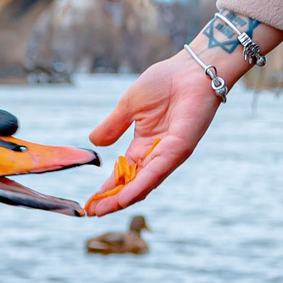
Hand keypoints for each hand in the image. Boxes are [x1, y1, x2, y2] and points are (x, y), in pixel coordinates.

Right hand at [85, 50, 228, 213]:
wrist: (192, 69)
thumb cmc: (165, 82)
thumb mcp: (128, 106)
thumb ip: (112, 126)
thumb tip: (94, 143)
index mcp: (144, 145)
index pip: (123, 174)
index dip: (107, 188)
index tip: (90, 202)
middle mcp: (157, 155)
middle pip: (132, 185)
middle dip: (111, 200)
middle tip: (91, 213)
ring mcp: (169, 155)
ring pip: (143, 185)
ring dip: (122, 199)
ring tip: (102, 210)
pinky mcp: (179, 149)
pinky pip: (156, 172)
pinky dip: (139, 186)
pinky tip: (124, 197)